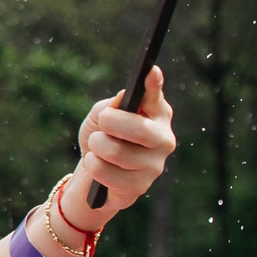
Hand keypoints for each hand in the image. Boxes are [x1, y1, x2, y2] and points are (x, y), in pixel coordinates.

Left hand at [66, 67, 175, 220]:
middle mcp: (164, 139)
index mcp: (156, 115)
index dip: (154, 85)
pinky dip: (93, 165)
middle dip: (111, 123)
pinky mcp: (140, 186)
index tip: (150, 71)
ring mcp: (155, 165)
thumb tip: (123, 100)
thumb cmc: (101, 139)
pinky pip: (108, 173)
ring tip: (96, 147)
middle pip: (140, 129)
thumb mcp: (99, 117)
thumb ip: (109, 106)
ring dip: (97, 146)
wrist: (93, 175)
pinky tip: (96, 164)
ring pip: (117, 151)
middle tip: (102, 122)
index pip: (156, 97)